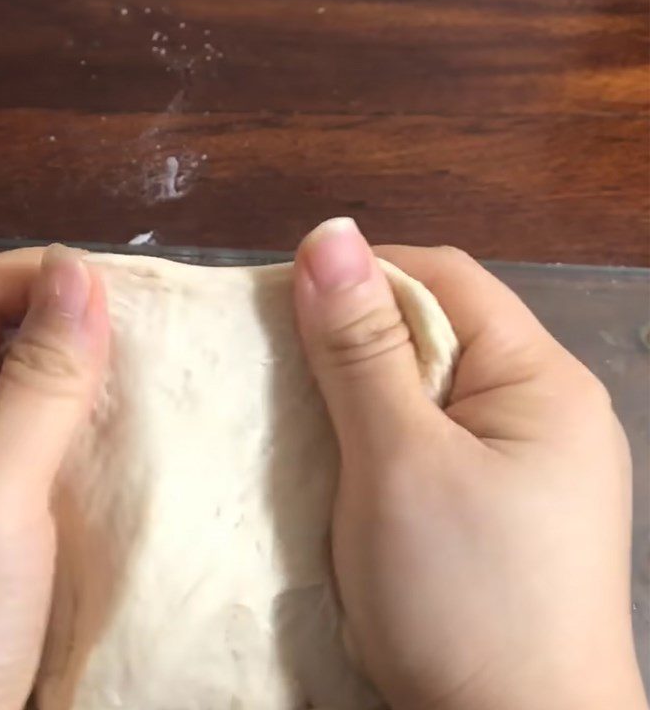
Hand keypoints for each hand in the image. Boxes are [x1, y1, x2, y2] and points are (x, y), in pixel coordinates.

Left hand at [0, 245, 108, 709]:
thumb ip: (38, 379)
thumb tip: (79, 273)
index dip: (45, 278)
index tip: (124, 297)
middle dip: (70, 325)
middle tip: (150, 342)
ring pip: (23, 391)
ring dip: (83, 380)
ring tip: (150, 386)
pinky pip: (39, 447)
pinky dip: (82, 432)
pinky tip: (124, 443)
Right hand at [293, 218, 646, 709]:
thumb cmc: (459, 598)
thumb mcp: (397, 462)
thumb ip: (362, 348)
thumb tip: (329, 233)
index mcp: (542, 380)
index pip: (444, 279)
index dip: (362, 274)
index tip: (286, 302)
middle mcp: (547, 408)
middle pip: (439, 330)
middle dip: (358, 335)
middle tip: (283, 363)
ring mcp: (530, 461)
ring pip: (430, 387)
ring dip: (364, 387)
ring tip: (303, 407)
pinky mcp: (505, 505)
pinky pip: (435, 438)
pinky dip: (383, 434)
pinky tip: (345, 456)